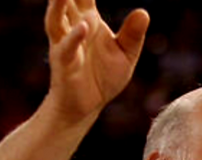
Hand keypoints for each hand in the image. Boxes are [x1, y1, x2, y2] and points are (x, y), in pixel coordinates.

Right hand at [45, 0, 149, 124]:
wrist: (86, 108)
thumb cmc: (102, 79)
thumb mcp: (125, 55)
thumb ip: (133, 35)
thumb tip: (143, 12)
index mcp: (88, 19)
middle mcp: (73, 27)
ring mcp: (65, 44)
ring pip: (57, 17)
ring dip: (59, 2)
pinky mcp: (64, 64)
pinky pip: (67, 47)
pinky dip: (74, 37)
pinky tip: (84, 27)